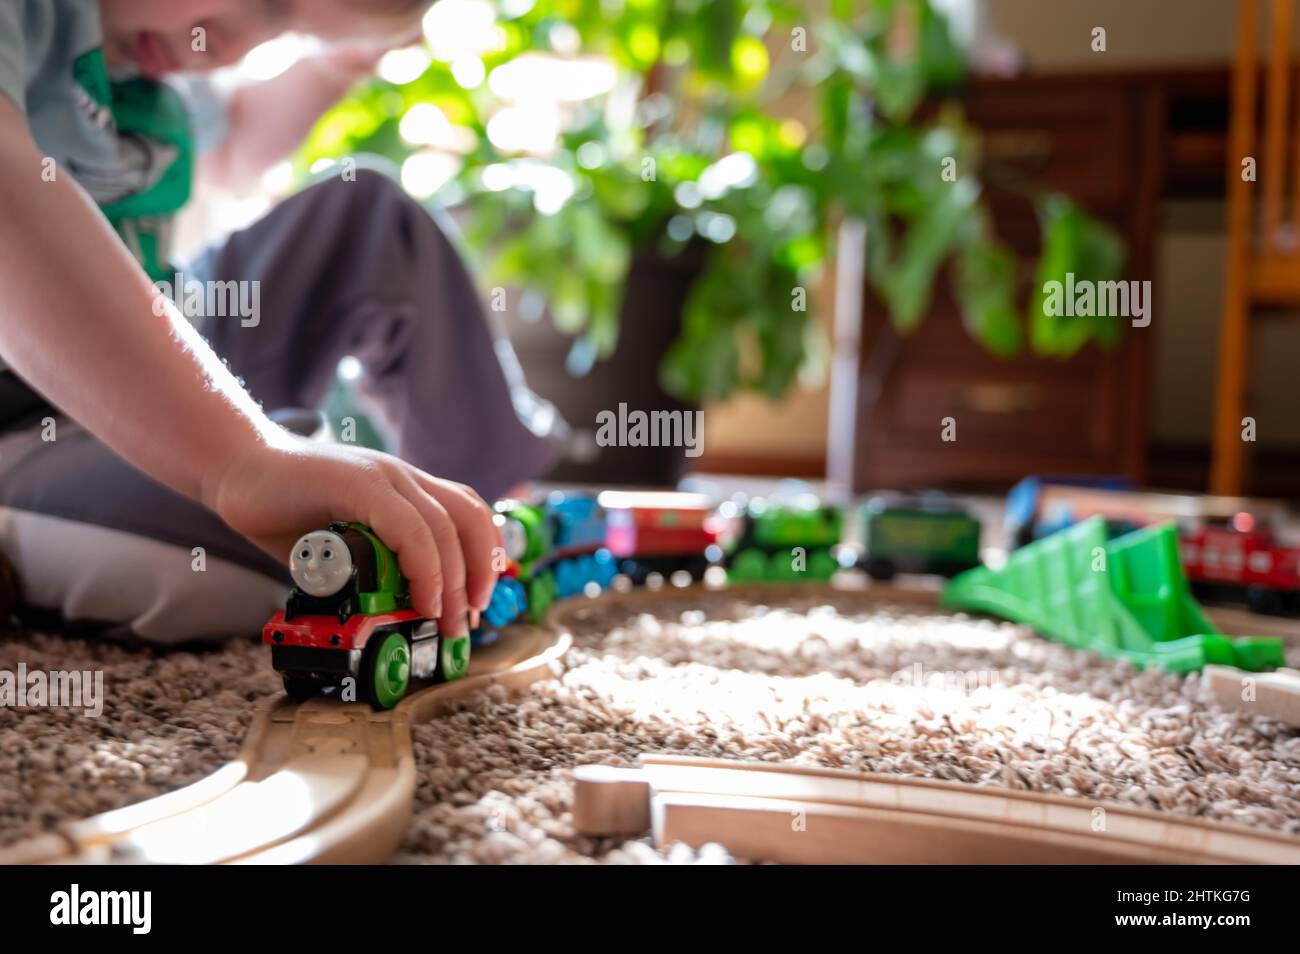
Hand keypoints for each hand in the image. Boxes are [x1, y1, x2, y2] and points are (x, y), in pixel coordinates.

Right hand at [209, 439, 498, 634]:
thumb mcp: (340, 544)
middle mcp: (403, 477)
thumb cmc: (285, 511)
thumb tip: (396, 616)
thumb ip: (370, 567)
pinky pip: (407, 525)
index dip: (483, 560)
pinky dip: (423, 565)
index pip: (469, 515)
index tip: (475, 606)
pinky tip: (421, 598)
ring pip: (444, 526)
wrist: (235, 470)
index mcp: (407, 489)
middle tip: (465, 624)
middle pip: (469, 520)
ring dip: (454, 579)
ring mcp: (383, 475)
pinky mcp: (357, 482)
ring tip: (445, 620)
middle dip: (477, 577)